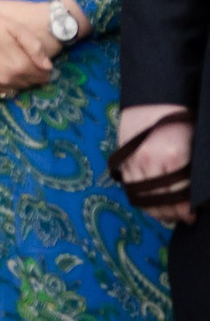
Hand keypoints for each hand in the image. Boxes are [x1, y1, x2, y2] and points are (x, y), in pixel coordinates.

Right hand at [118, 104, 196, 225]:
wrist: (151, 101)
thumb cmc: (179, 121)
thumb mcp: (192, 144)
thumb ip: (191, 170)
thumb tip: (196, 195)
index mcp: (174, 156)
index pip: (180, 194)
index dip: (185, 209)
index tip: (192, 216)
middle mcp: (151, 161)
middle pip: (161, 198)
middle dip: (172, 213)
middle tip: (182, 218)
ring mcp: (134, 161)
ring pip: (143, 197)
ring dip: (156, 210)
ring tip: (167, 216)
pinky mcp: (123, 160)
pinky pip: (131, 188)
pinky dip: (140, 200)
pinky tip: (150, 205)